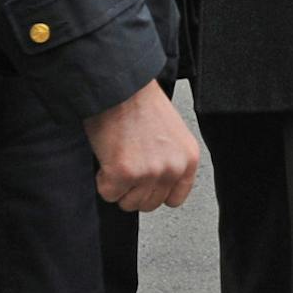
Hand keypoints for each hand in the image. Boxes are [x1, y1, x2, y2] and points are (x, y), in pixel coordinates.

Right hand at [83, 81, 199, 211]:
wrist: (122, 88)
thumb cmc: (142, 105)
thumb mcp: (171, 135)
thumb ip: (169, 161)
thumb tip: (156, 185)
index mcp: (189, 158)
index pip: (175, 198)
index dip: (155, 192)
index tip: (144, 183)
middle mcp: (173, 168)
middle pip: (149, 204)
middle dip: (133, 190)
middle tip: (127, 166)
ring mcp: (149, 172)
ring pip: (128, 203)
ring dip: (118, 186)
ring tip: (119, 159)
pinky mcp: (123, 174)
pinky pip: (109, 194)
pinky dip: (103, 180)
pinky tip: (108, 157)